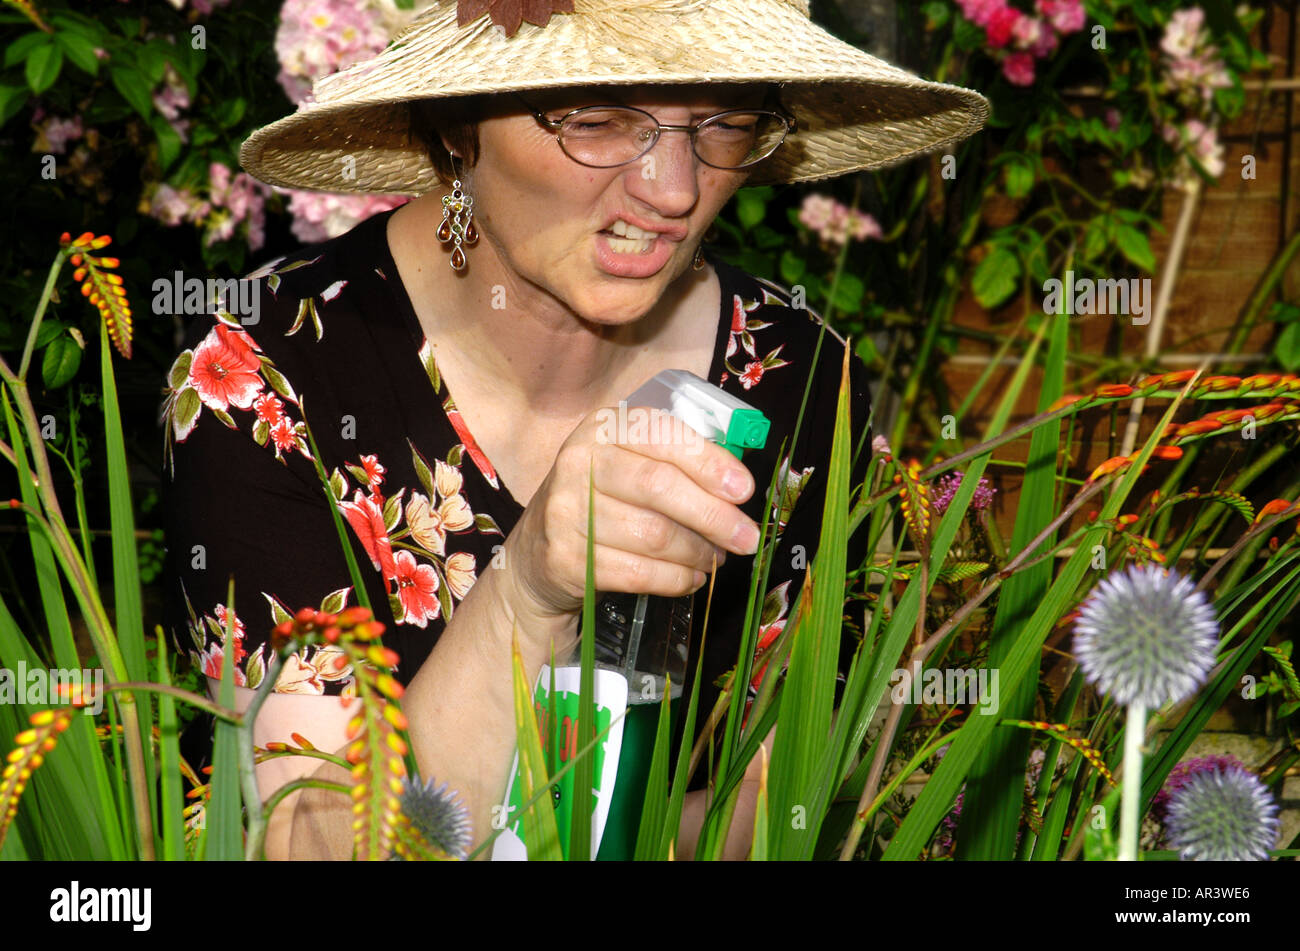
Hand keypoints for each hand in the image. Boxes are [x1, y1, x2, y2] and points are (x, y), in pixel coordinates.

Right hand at [502, 405, 760, 619]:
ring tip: (717, 558)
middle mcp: (578, 463)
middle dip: (714, 516)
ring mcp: (567, 512)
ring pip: (654, 536)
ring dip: (698, 553)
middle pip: (660, 488)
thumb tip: (737, 489)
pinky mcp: (567, 559)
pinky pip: (639, 573)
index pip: (662, 436)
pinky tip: (692, 577)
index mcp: (602, 428)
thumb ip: (676, 462)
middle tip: (747, 537)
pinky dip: (677, 579)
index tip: (744, 490)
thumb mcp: (629, 462)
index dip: (709, 463)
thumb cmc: (603, 500)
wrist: (538, 553)